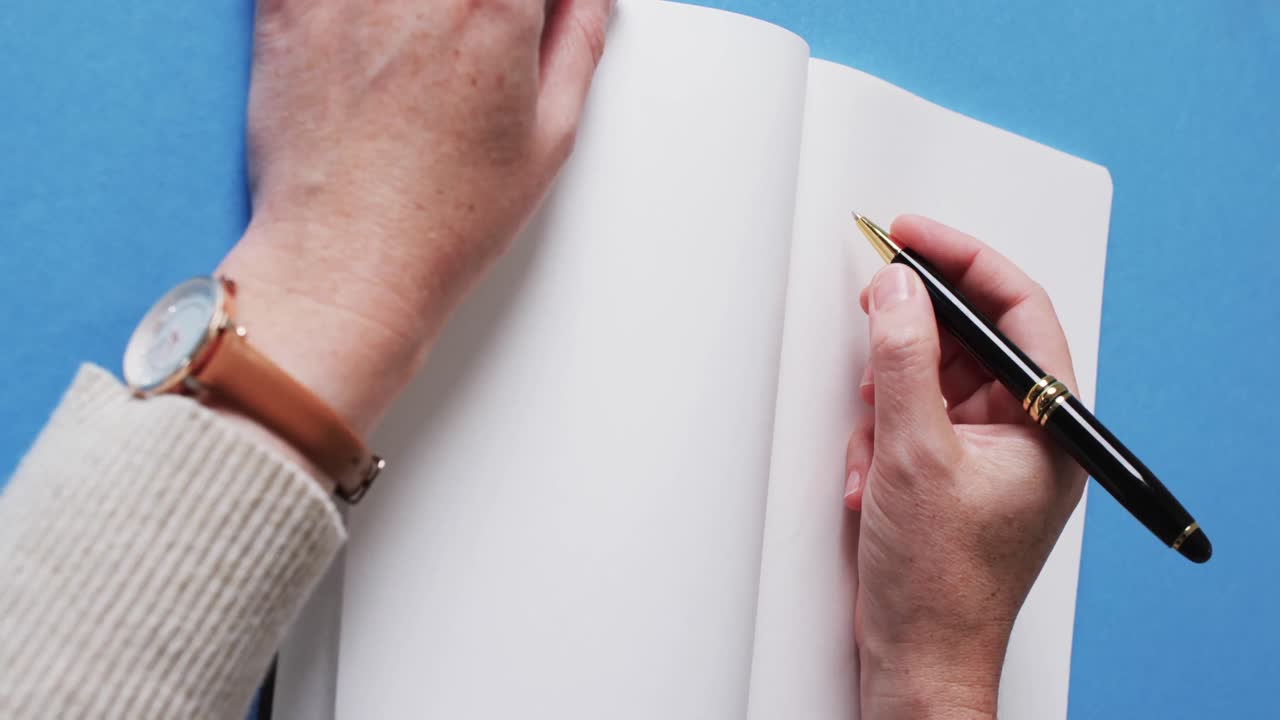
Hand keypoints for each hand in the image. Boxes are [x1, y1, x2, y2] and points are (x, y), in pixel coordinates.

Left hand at [216, 0, 612, 431]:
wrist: (346, 267)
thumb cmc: (443, 220)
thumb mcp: (548, 138)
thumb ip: (576, 44)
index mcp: (493, 8)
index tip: (536, 14)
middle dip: (485, 7)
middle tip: (484, 38)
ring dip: (419, 12)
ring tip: (430, 53)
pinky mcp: (285, 7)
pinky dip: (354, 5)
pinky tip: (377, 31)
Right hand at [843, 216, 1086, 718]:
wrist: (919, 657)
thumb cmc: (941, 584)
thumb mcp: (913, 454)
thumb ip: (902, 361)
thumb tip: (896, 292)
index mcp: (1049, 426)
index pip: (1016, 310)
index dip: (962, 262)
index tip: (911, 237)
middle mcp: (1026, 436)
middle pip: (969, 342)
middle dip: (910, 339)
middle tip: (873, 311)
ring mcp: (988, 456)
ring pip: (931, 381)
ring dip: (888, 402)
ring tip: (875, 446)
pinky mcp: (952, 473)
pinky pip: (913, 421)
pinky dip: (882, 437)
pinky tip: (873, 478)